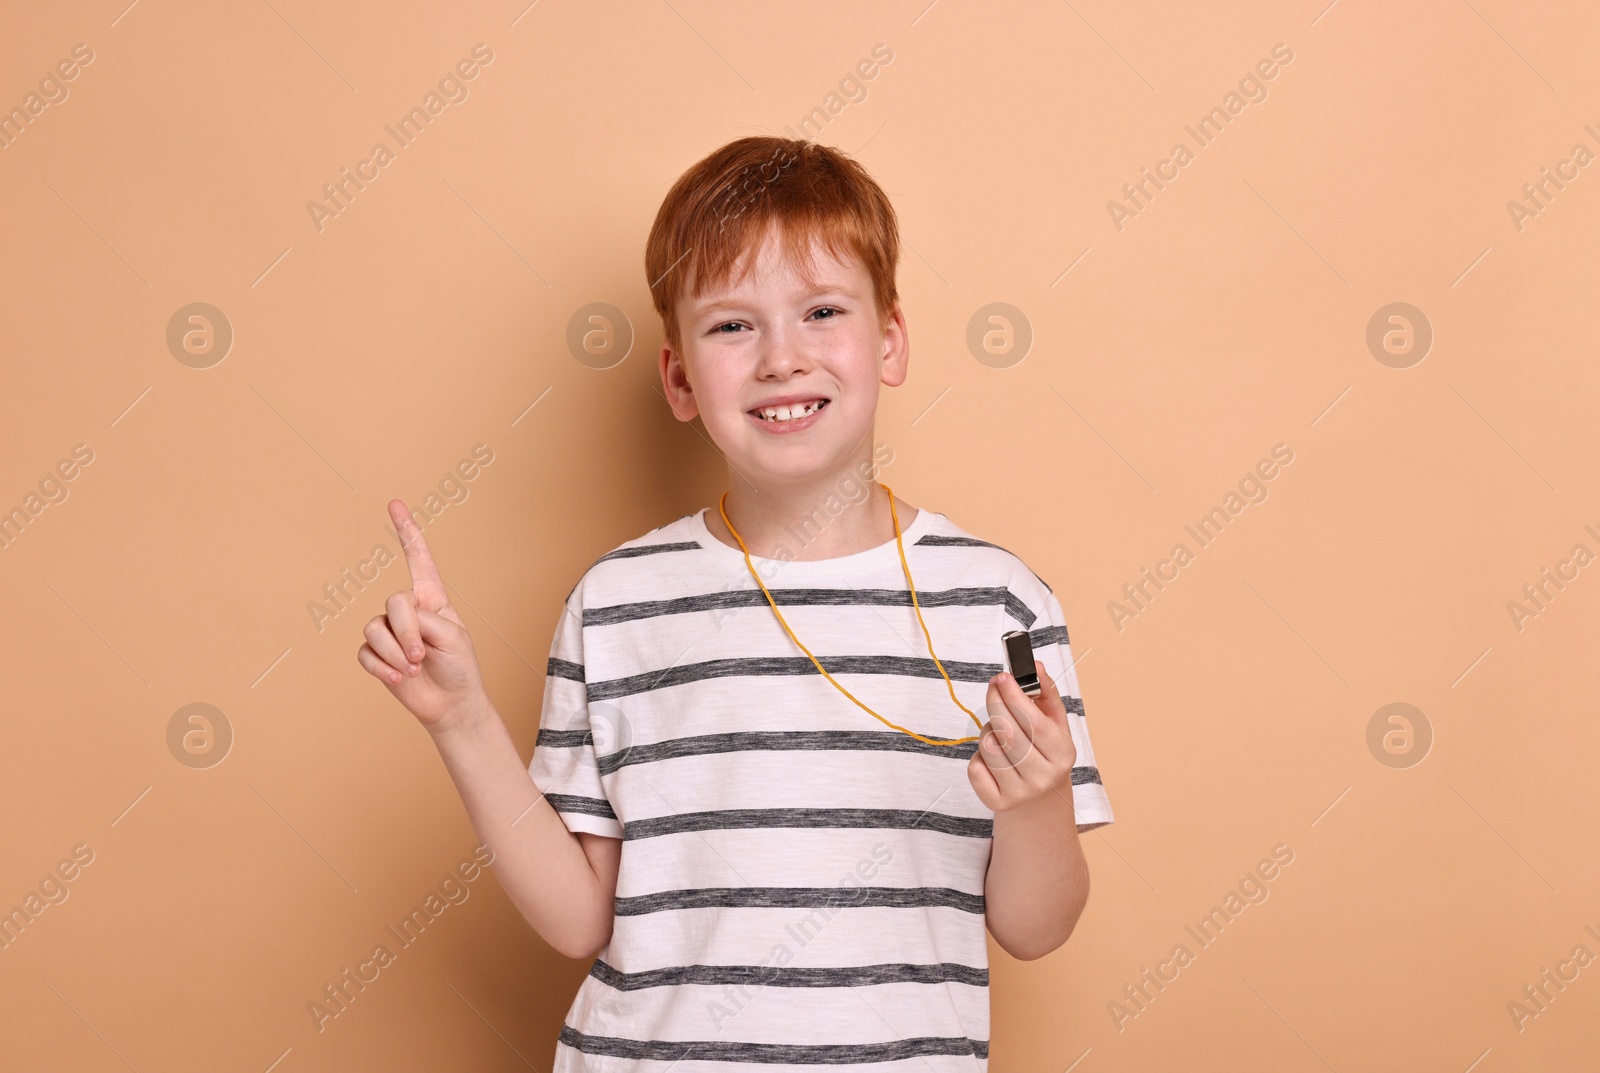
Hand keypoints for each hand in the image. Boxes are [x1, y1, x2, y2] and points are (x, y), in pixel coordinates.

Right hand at [355, 499, 487, 731]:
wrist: (451, 703)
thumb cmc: (459, 666)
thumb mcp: (453, 637)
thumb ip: (424, 621)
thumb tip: (392, 622)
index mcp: (432, 599)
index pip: (418, 559)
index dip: (407, 531)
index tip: (394, 504)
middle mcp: (408, 610)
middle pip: (394, 601)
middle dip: (406, 632)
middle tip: (420, 656)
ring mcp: (389, 631)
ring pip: (375, 628)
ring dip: (395, 653)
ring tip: (413, 669)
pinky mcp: (375, 654)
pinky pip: (365, 653)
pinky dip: (382, 669)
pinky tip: (398, 679)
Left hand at [966, 665, 1078, 814]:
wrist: (1041, 798)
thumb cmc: (1045, 751)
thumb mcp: (1054, 722)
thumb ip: (1045, 692)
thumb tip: (1034, 666)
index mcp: (1063, 754)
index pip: (1034, 722)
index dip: (1014, 696)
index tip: (1003, 677)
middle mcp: (1044, 777)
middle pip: (1007, 732)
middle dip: (995, 703)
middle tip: (994, 687)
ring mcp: (1020, 793)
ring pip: (988, 747)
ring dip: (988, 729)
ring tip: (999, 730)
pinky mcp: (997, 803)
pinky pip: (975, 767)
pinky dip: (978, 755)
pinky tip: (993, 756)